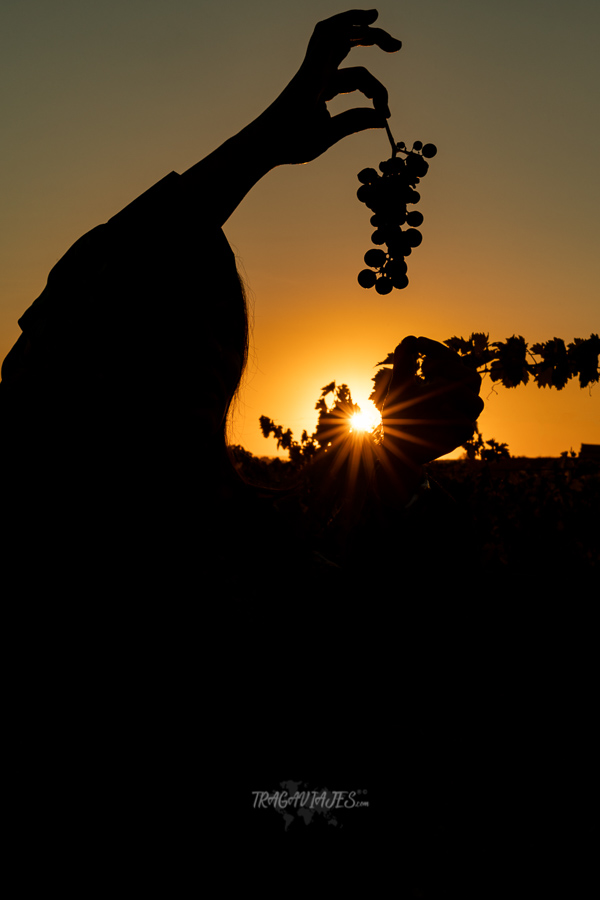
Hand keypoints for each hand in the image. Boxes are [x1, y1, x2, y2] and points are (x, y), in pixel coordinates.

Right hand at [259, 9, 401, 165]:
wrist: (266, 145)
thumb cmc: (293, 143)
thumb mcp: (331, 132)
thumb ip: (355, 122)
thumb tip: (382, 119)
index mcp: (324, 85)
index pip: (359, 76)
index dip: (378, 91)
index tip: (386, 113)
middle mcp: (318, 71)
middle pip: (347, 43)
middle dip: (373, 37)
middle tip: (397, 45)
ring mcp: (312, 68)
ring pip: (335, 32)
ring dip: (357, 21)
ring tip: (377, 18)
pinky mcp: (308, 69)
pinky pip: (327, 37)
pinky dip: (346, 25)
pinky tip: (366, 22)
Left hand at [380, 336, 484, 466]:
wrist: (395, 445)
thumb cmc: (400, 414)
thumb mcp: (399, 386)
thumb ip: (403, 364)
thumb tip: (410, 338)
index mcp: (450, 383)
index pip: (454, 360)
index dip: (438, 349)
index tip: (418, 343)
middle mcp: (461, 400)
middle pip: (472, 377)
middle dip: (450, 367)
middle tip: (425, 367)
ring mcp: (463, 419)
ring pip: (476, 402)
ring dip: (455, 390)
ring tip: (429, 387)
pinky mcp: (459, 438)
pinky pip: (466, 426)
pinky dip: (451, 416)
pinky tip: (432, 411)